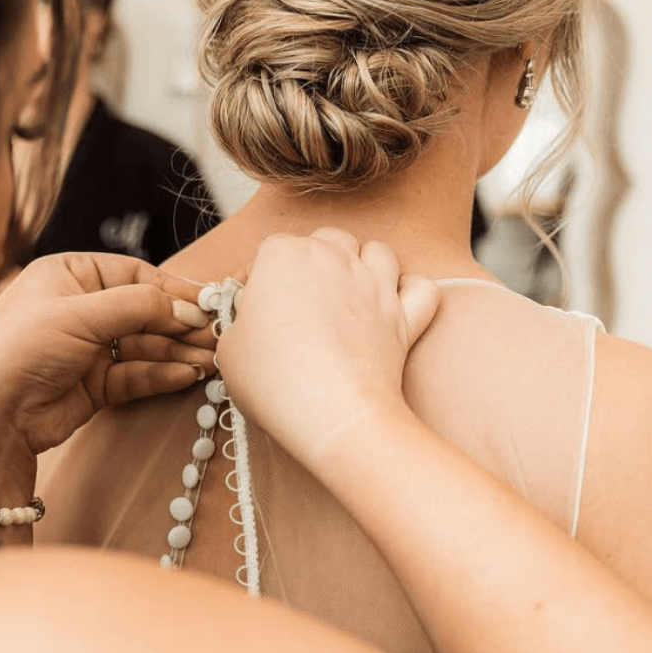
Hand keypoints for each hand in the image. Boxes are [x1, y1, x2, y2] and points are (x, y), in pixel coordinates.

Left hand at [0, 251, 215, 458]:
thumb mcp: (82, 315)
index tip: (206, 302)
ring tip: (209, 359)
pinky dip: (160, 374)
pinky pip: (135, 373)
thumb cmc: (23, 351)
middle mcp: (77, 308)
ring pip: (143, 344)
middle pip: (142, 311)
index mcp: (66, 275)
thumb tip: (188, 309)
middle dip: (178, 324)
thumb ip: (140, 306)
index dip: (170, 289)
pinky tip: (186, 375)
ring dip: (176, 351)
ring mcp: (86, 347)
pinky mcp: (94, 383)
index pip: (132, 274)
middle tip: (215, 334)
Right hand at [216, 228, 438, 475]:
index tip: (254, 308)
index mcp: (284, 255)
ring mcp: (374, 285)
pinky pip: (422, 288)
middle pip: (327, 239)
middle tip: (299, 299)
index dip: (260, 278)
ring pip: (378, 251)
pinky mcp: (404, 317)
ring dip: (364, 264)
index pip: (270, 249)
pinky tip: (397, 304)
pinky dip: (413, 292)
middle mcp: (333, 258)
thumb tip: (252, 319)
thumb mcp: (229, 348)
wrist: (332, 413)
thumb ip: (240, 320)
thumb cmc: (275, 380)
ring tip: (347, 293)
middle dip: (314, 260)